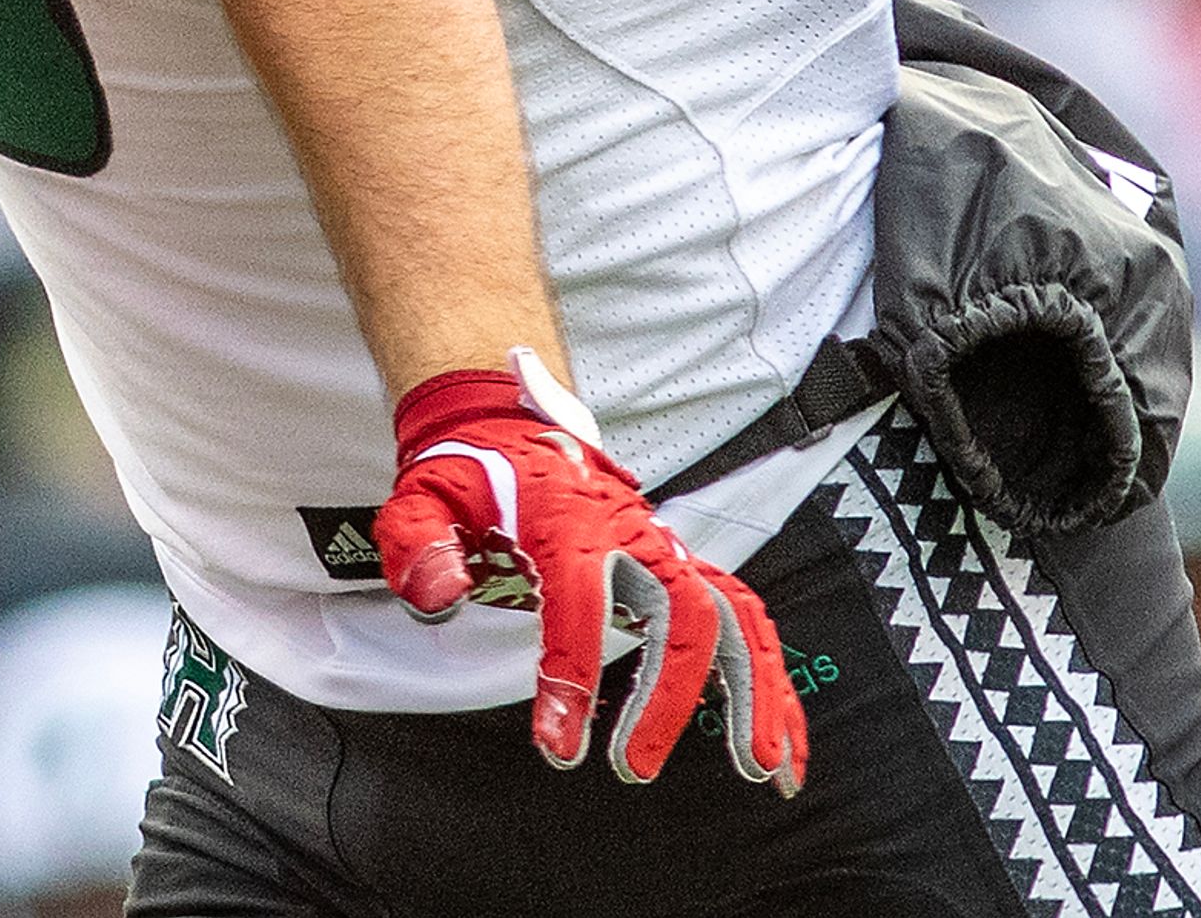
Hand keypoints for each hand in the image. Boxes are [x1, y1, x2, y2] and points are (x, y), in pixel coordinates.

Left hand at [373, 350, 805, 792]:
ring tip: (761, 769)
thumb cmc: (468, 476)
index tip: (559, 744)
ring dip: (756, 692)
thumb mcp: (421, 497)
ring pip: (734, 617)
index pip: (580, 599)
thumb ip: (418, 543)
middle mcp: (633, 532)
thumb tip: (440, 595)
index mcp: (565, 517)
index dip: (572, 673)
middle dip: (670, 696)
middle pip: (681, 611)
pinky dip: (773, 684)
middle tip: (634, 768)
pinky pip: (745, 624)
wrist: (508, 431)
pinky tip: (782, 748)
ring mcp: (668, 550)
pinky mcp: (685, 570)